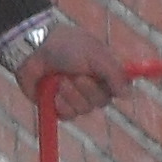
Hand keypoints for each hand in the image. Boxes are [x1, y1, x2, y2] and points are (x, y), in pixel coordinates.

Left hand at [11, 17, 129, 120]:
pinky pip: (67, 115)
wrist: (33, 49)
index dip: (115, 88)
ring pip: (83, 110)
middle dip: (87, 89)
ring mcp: (74, 97)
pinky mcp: (57, 106)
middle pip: (101, 102)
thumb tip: (128, 95)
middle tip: (75, 75)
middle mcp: (91, 86)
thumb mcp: (95, 54)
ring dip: (71, 95)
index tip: (108, 83)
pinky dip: (60, 104)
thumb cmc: (65, 46)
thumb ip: (114, 74)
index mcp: (103, 71)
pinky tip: (52, 92)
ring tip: (59, 80)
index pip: (120, 89)